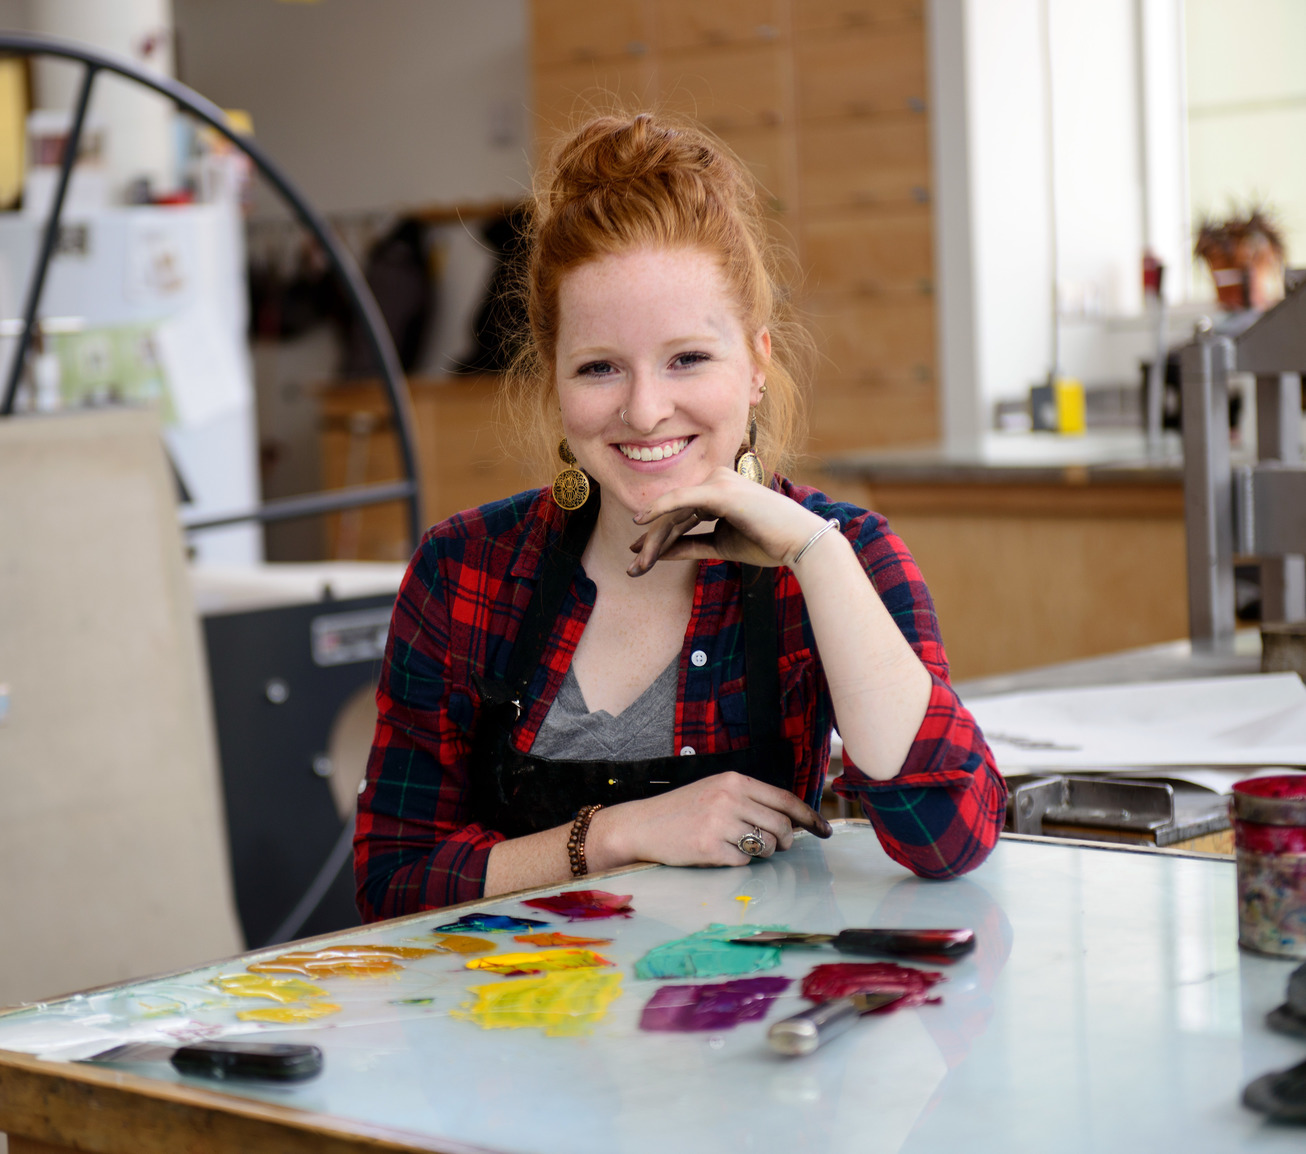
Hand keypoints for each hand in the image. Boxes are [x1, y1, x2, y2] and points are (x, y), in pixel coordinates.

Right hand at [590, 772, 831, 868]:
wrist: (643, 824)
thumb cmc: (682, 809)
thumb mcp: (716, 791)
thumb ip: (749, 799)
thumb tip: (790, 820)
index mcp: (734, 781)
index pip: (784, 799)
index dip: (809, 817)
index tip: (825, 830)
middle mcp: (729, 798)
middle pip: (781, 825)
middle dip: (785, 840)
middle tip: (778, 845)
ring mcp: (720, 823)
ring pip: (767, 846)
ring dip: (763, 852)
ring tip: (743, 847)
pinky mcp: (710, 848)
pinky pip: (744, 862)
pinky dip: (739, 862)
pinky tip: (720, 853)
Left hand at [627, 467, 832, 575]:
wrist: (800, 543)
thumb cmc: (768, 543)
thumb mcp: (721, 546)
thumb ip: (692, 544)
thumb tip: (662, 552)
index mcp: (719, 491)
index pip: (682, 514)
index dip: (659, 536)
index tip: (640, 557)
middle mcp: (717, 479)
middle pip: (674, 513)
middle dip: (652, 541)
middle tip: (633, 568)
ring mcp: (719, 481)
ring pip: (675, 511)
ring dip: (654, 539)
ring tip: (637, 563)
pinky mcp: (720, 490)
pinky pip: (682, 500)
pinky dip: (660, 509)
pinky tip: (641, 522)